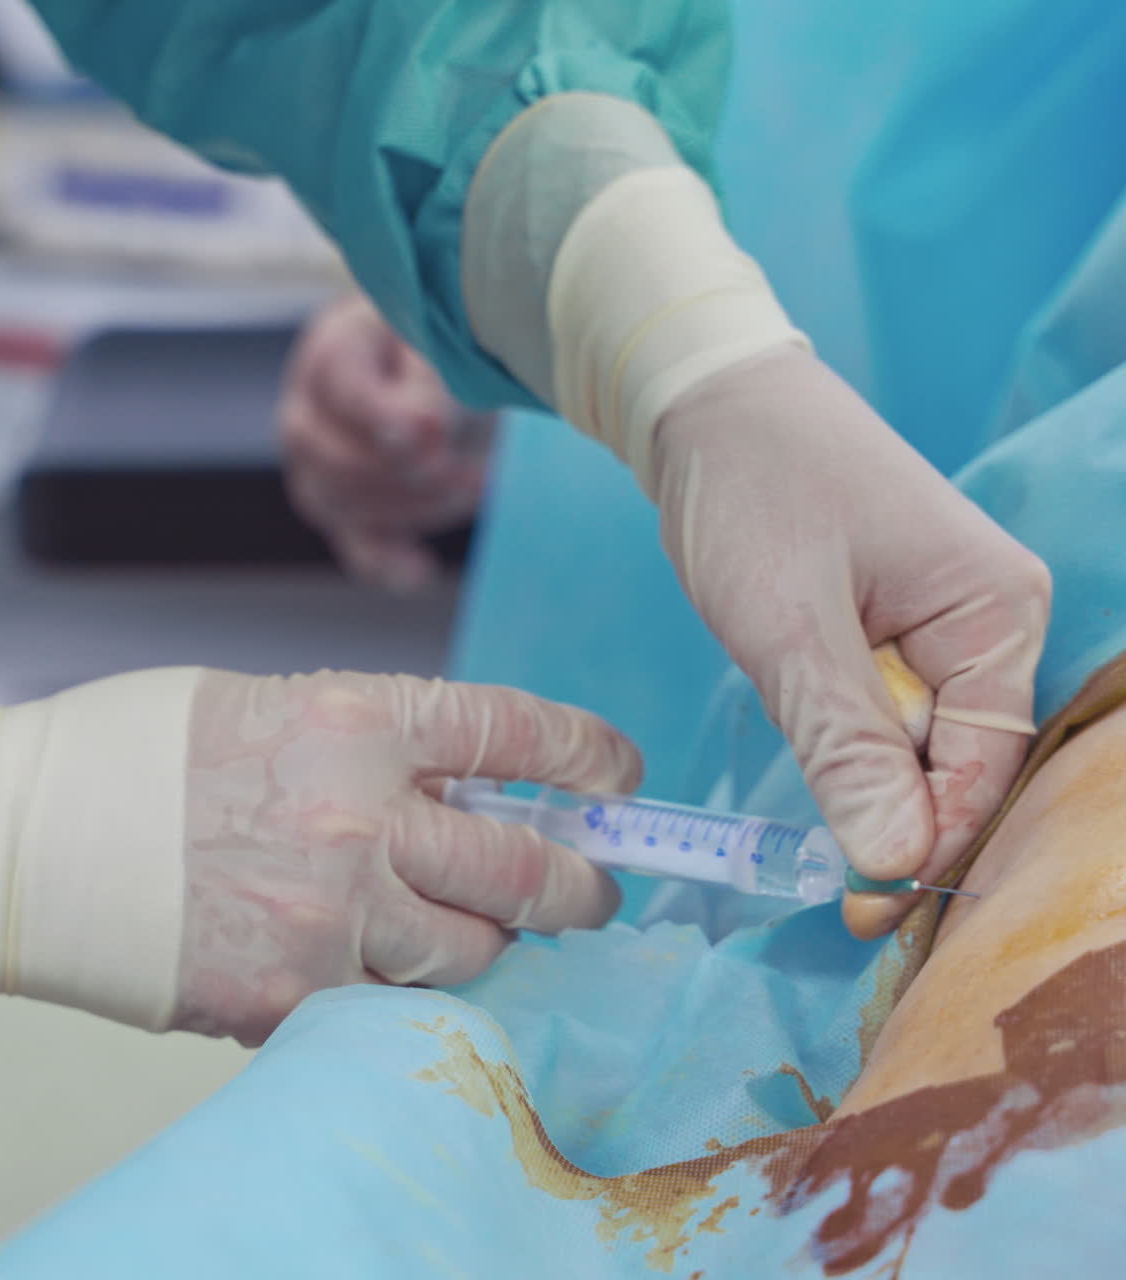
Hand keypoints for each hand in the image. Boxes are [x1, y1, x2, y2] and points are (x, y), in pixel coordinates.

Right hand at [176, 670, 639, 1042]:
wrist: (19, 836)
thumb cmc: (139, 752)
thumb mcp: (275, 707)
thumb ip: (375, 747)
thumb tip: (459, 788)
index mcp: (357, 723)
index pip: (515, 731)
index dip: (586, 753)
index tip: (619, 775)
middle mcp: (361, 818)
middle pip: (523, 867)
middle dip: (579, 885)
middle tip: (594, 890)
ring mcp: (329, 916)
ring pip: (470, 955)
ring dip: (488, 943)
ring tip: (477, 932)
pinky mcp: (287, 997)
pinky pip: (387, 1005)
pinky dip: (397, 986)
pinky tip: (370, 963)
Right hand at [280, 294, 494, 591]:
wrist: (452, 382)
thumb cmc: (446, 352)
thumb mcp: (445, 354)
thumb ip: (428, 391)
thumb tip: (421, 434)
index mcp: (332, 355)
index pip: (342, 391)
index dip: (384, 417)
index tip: (434, 433)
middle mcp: (306, 417)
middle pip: (337, 461)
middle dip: (412, 473)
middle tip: (475, 470)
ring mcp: (318, 473)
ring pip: (348, 509)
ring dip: (421, 506)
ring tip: (480, 484)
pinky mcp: (347, 519)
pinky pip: (358, 553)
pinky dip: (390, 566)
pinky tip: (423, 569)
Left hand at [651, 345, 1050, 937]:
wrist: (705, 407)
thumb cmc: (752, 491)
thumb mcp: (788, 623)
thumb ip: (845, 739)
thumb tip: (894, 855)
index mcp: (996, 611)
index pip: (986, 765)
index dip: (927, 841)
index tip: (861, 909)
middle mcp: (986, 622)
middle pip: (957, 762)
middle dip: (891, 814)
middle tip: (828, 884)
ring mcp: (938, 625)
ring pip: (910, 744)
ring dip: (860, 780)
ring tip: (814, 825)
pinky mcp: (887, 628)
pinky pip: (878, 712)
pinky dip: (843, 742)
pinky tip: (812, 753)